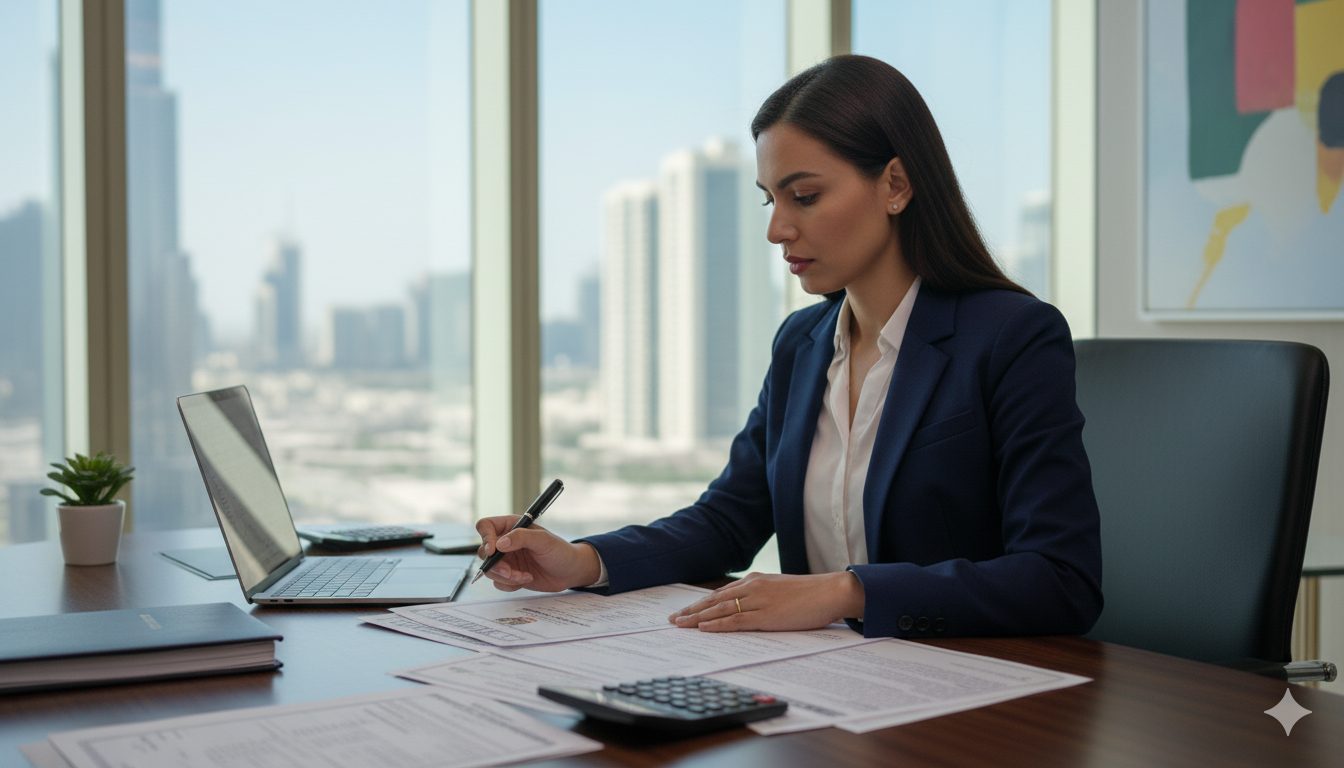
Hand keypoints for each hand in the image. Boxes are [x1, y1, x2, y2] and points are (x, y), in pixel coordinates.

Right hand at [474, 516, 600, 591]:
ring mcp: (507, 559)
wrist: (570, 572)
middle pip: (484, 552)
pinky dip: (510, 584)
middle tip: (511, 572)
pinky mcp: (510, 575)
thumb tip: (500, 543)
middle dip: (496, 565)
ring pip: (490, 569)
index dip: (485, 538)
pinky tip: (527, 579)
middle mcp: (506, 542)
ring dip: (505, 577)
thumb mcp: (543, 540)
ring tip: (524, 577)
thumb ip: (522, 538)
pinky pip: (499, 582)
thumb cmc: (560, 551)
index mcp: (511, 526)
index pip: (486, 526)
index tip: (493, 551)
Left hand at [668, 572, 864, 631]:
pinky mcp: (766, 616)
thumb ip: (763, 596)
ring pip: (720, 610)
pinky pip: (736, 621)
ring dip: (697, 618)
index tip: (686, 610)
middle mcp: (752, 587)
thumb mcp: (781, 590)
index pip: (721, 592)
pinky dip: (717, 624)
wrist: (831, 591)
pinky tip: (703, 628)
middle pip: (714, 600)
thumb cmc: (810, 594)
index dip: (701, 602)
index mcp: (756, 580)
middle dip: (691, 610)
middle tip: (672, 619)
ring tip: (680, 625)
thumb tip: (749, 607)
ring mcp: (758, 601)